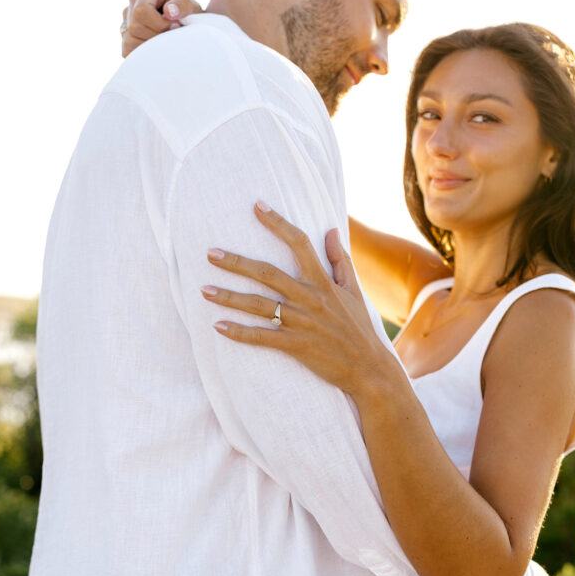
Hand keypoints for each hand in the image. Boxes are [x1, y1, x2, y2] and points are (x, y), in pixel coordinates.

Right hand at [121, 0, 202, 57]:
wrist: (185, 23)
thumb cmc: (188, 14)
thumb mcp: (192, 7)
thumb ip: (184, 5)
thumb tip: (169, 12)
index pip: (141, 11)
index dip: (158, 24)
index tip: (175, 27)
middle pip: (135, 27)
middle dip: (155, 37)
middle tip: (171, 37)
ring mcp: (127, 16)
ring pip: (129, 40)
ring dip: (150, 47)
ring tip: (164, 42)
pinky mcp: (125, 32)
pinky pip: (127, 49)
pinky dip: (143, 53)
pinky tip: (155, 48)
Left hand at [202, 203, 393, 397]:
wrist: (369, 369)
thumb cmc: (359, 330)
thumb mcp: (354, 291)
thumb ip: (340, 260)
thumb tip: (332, 230)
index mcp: (323, 282)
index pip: (299, 243)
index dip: (277, 223)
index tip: (257, 206)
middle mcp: (310, 298)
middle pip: (266, 273)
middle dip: (236, 262)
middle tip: (210, 254)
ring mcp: (302, 323)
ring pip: (258, 305)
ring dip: (229, 297)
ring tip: (204, 290)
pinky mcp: (296, 346)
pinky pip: (262, 337)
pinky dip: (239, 332)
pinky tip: (218, 326)